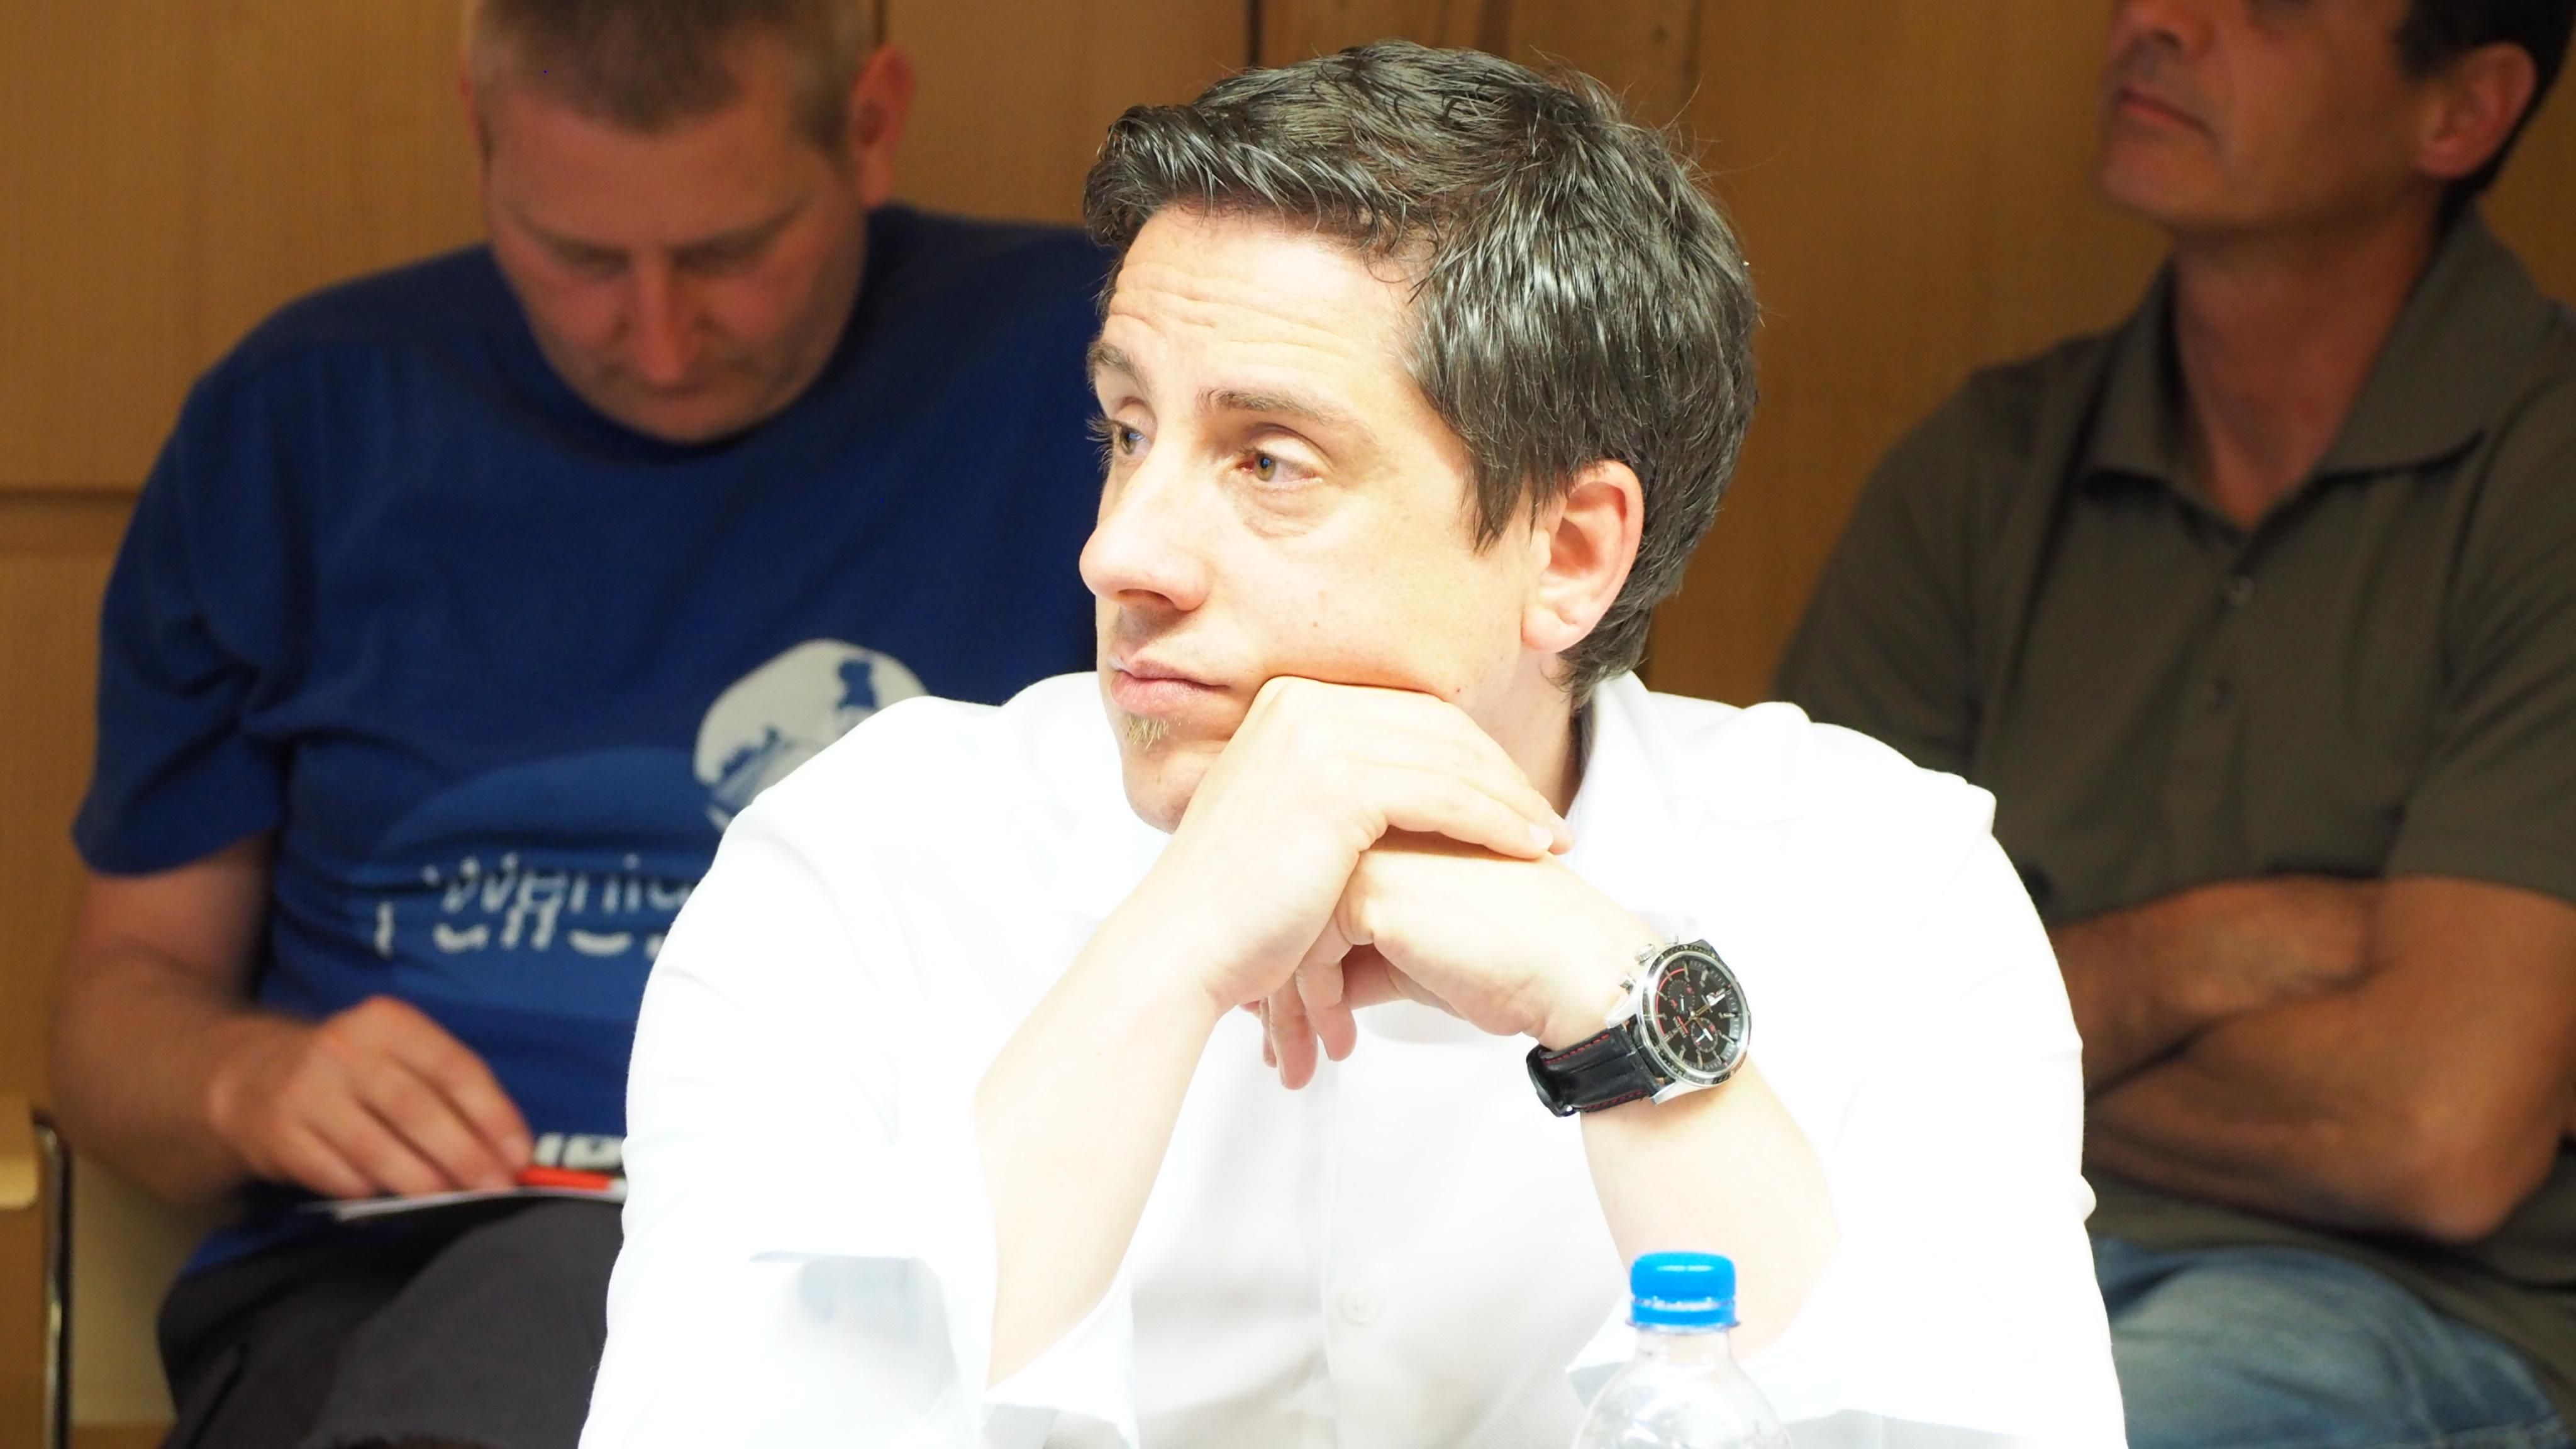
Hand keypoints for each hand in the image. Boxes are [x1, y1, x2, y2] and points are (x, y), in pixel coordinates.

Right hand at [202, 996, 531, 1198]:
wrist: (251, 1076)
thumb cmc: (354, 1072)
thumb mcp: (400, 1056)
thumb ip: (450, 1090)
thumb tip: (506, 1148)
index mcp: (388, 1022)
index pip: (454, 1067)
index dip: (492, 1114)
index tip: (520, 1155)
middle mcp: (344, 1050)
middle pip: (416, 1109)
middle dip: (464, 1155)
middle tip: (495, 1187)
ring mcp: (307, 1093)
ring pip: (376, 1148)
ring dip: (422, 1180)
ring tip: (452, 1199)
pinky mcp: (280, 1136)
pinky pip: (338, 1174)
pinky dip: (371, 1189)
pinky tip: (388, 1194)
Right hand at [1111, 677, 1570, 1020]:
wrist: (1183, 947)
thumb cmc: (1234, 907)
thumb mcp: (1287, 819)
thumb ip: (1337, 787)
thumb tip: (1403, 790)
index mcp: (1288, 703)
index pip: (1408, 713)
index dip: (1470, 753)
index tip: (1513, 794)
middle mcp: (1301, 705)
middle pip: (1436, 726)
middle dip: (1501, 773)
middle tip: (1547, 817)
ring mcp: (1317, 737)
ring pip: (1449, 760)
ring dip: (1511, 800)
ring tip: (1551, 840)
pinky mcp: (1338, 784)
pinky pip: (1445, 796)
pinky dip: (1495, 822)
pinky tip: (1525, 849)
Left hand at [1260, 836, 1655, 1086]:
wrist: (1569, 968)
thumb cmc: (1511, 960)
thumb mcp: (1416, 957)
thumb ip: (1360, 957)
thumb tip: (1309, 991)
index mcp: (1386, 830)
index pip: (1308, 893)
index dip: (1286, 960)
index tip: (1273, 1014)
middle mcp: (1371, 828)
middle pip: (1290, 910)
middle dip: (1275, 990)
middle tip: (1275, 1049)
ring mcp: (1368, 848)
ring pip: (1289, 933)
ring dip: (1288, 1011)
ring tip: (1295, 1062)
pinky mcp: (1370, 884)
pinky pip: (1310, 955)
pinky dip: (1315, 1010)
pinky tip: (1336, 1046)